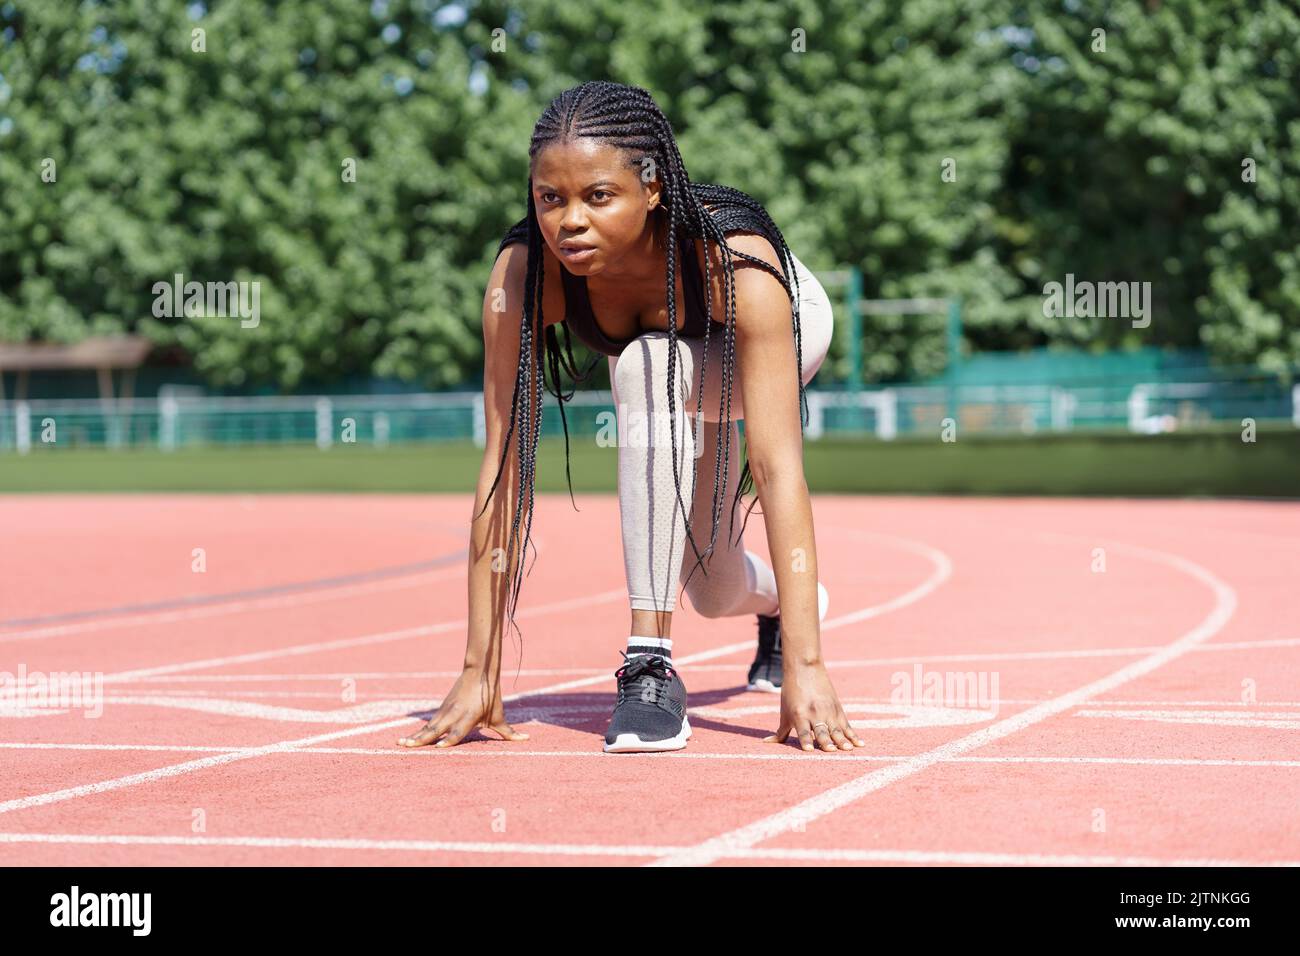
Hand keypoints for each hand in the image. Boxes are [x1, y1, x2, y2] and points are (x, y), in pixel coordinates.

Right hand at [396, 667, 529, 747]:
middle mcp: (454, 714)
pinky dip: (417, 732)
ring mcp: (445, 712)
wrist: (478, 672)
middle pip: (437, 729)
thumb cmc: (490, 697)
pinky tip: (406, 740)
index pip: (458, 730)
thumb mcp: (499, 715)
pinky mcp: (441, 710)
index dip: (450, 739)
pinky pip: (428, 724)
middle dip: (423, 739)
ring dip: (415, 736)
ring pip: (428, 727)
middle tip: (408, 747)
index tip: (441, 747)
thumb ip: (509, 732)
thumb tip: (526, 740)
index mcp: (469, 716)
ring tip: (400, 743)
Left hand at [763, 662, 864, 752]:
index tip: (808, 750)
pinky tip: (860, 744)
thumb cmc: (791, 692)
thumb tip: (767, 744)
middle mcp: (814, 714)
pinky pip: (847, 726)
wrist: (805, 668)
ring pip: (836, 729)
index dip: (805, 740)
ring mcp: (828, 712)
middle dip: (826, 741)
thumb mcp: (784, 712)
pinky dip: (854, 735)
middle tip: (830, 750)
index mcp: (799, 715)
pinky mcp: (838, 710)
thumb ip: (780, 731)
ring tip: (847, 749)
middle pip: (821, 731)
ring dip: (842, 740)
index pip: (802, 731)